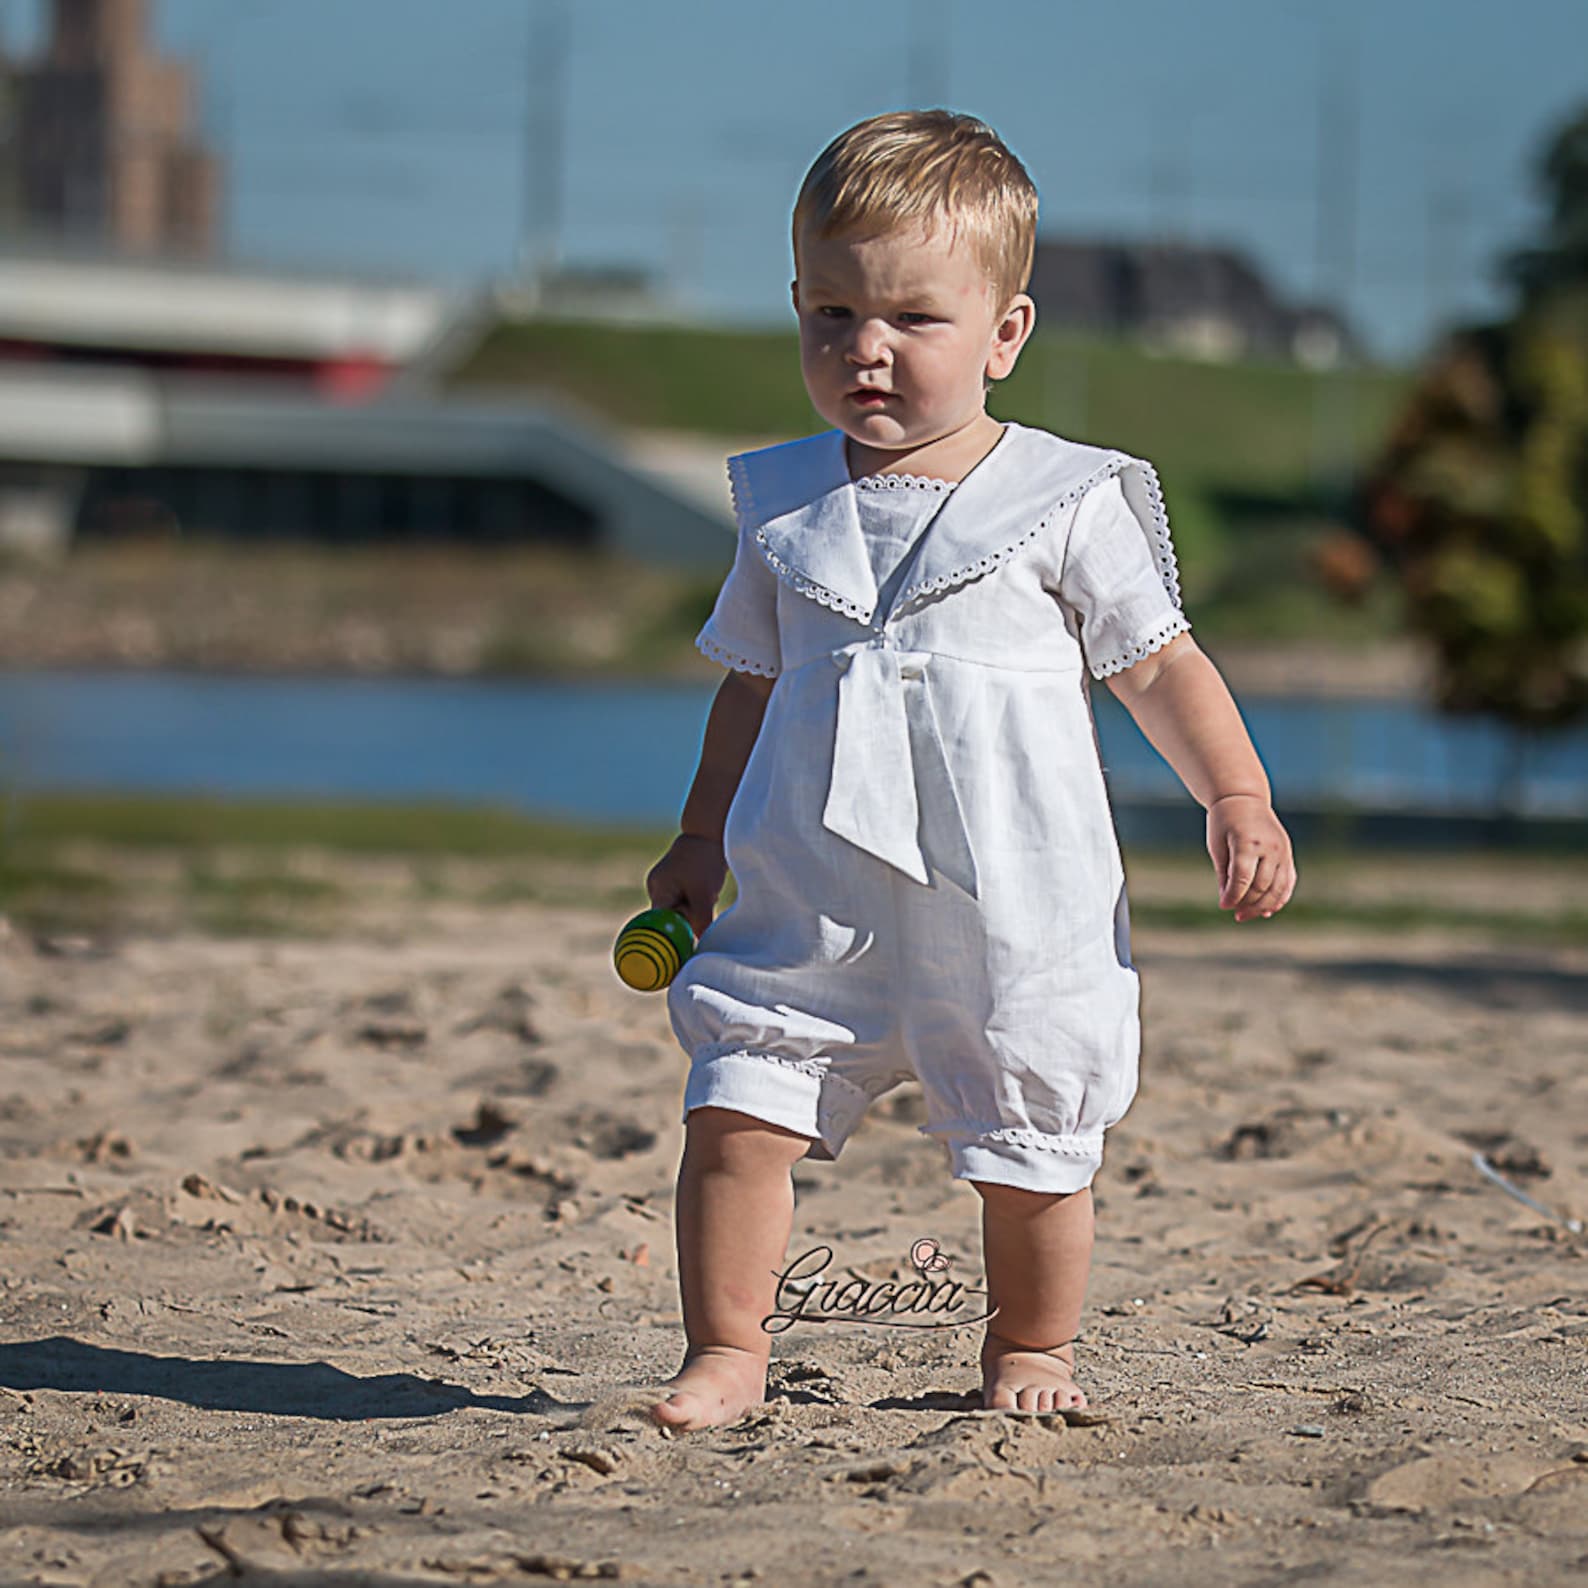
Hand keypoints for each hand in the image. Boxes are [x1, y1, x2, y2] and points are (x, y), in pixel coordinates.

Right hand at [646, 833, 728, 941]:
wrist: (711, 833)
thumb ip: (700, 921)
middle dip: (689, 917)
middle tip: (705, 902)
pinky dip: (698, 900)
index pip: (659, 922)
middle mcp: (657, 888)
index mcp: (658, 890)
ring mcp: (666, 884)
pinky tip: (707, 887)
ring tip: (707, 890)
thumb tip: (698, 945)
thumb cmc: (705, 860)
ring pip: (681, 910)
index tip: (683, 942)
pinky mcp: (677, 881)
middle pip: (670, 918)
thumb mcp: (705, 894)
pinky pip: (687, 901)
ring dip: (696, 908)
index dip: (671, 933)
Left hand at [1207, 794, 1295, 922]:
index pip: (1242, 878)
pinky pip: (1288, 882)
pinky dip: (1279, 898)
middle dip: (1247, 904)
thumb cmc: (1224, 822)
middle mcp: (1270, 847)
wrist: (1244, 799)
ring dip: (1263, 906)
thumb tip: (1227, 902)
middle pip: (1262, 886)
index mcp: (1248, 842)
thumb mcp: (1217, 846)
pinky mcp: (1288, 854)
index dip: (1233, 896)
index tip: (1223, 906)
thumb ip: (1223, 874)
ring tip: (1246, 915)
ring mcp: (1282, 851)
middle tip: (1235, 913)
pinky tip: (1267, 911)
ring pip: (1278, 888)